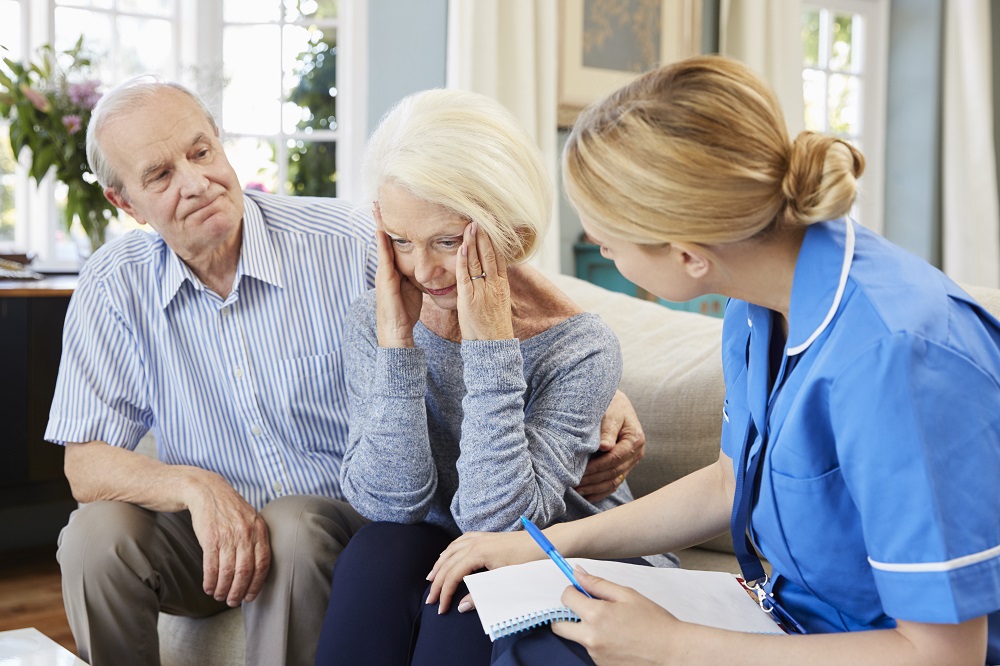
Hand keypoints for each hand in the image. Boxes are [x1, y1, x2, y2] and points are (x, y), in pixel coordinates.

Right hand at [186, 473, 271, 606]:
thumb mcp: (250, 518)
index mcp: (259, 530)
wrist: (207, 490)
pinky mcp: (210, 538)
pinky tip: (208, 587)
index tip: (251, 596)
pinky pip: (211, 567)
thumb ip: (255, 539)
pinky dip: (210, 581)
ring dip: (223, 589)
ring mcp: (227, 536)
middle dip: (239, 592)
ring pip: (228, 572)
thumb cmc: (230, 509)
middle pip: (245, 572)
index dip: (257, 584)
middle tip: (233, 601)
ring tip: (219, 596)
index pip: (263, 564)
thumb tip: (257, 570)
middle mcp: (246, 534)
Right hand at [373, 202, 422, 346]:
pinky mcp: (384, 279)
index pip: (393, 242)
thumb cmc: (406, 311)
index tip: (391, 208)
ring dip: (378, 225)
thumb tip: (429, 266)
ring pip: (381, 243)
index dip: (392, 225)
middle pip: (384, 238)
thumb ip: (417, 274)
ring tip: (376, 207)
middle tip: (379, 199)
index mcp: (394, 268)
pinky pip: (383, 257)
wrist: (396, 330)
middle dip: (381, 219)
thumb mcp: (414, 287)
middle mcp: (386, 267)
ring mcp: (383, 272)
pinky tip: (381, 230)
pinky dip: (382, 243)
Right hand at [425, 530, 538, 613]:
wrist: (542, 543)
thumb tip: (461, 606)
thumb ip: (480, 594)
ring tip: (431, 578)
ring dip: (439, 565)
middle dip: (437, 582)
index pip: (452, 575)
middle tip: (430, 599)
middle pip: (447, 563)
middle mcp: (474, 542)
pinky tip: (446, 556)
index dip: (444, 593)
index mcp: (478, 553)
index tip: (441, 608)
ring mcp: (479, 537)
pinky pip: (459, 542)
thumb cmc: (525, 561)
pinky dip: (449, 551)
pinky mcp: (484, 536)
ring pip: (450, 551)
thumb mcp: (503, 580)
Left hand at [456, 221, 513, 340]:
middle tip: (481, 216)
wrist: (493, 345)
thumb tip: (491, 272)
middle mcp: (494, 284)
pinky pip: (466, 275)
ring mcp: (483, 290)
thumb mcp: (499, 302)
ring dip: (474, 241)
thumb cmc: (493, 326)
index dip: (495, 239)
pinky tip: (462, 246)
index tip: (492, 224)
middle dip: (485, 234)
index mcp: (502, 285)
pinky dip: (464, 259)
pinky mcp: (470, 298)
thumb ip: (494, 285)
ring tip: (471, 224)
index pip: (499, 256)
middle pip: (490, 254)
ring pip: (478, 261)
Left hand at [552, 568, 676, 665]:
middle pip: (559, 626)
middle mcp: (590, 638)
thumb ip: (598, 584)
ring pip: (578, 638)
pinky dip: (599, 642)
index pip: (566, 598)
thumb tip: (577, 573)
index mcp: (596, 615)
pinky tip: (619, 639)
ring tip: (614, 626)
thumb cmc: (654, 622)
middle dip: (567, 615)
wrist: (672, 653)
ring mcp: (595, 655)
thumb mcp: (627, 595)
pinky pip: (592, 650)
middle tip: (585, 609)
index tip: (581, 590)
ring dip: (587, 629)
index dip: (572, 590)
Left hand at [577, 390, 645, 500]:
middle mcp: (636, 453)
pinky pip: (613, 484)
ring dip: (594, 488)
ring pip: (614, 482)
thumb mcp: (610, 412)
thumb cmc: (611, 405)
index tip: (580, 471)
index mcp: (635, 439)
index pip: (615, 458)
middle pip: (614, 473)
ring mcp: (631, 462)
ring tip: (576, 490)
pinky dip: (599, 492)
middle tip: (573, 484)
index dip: (597, 467)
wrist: (616, 404)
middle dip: (592, 480)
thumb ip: (608, 429)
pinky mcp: (624, 468)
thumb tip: (605, 447)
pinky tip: (585, 495)